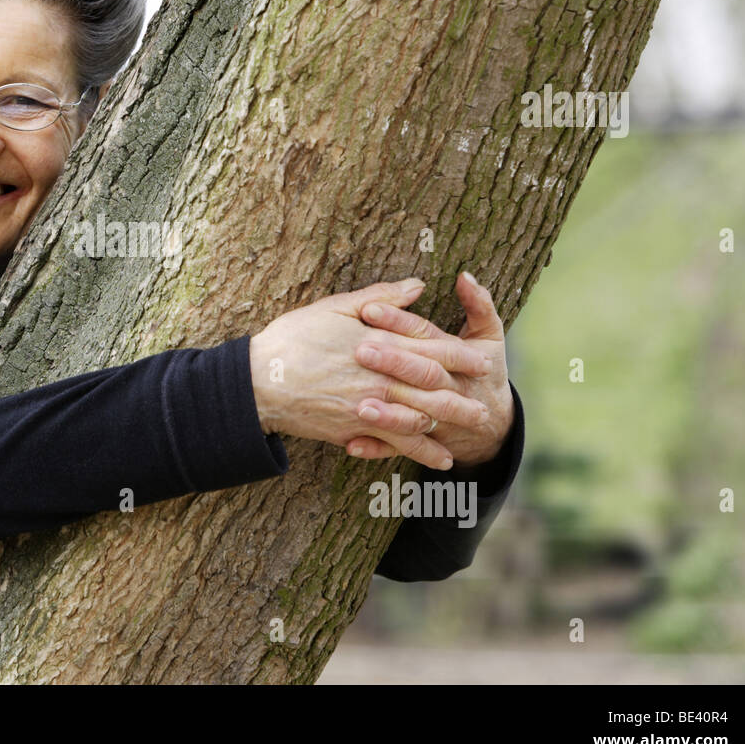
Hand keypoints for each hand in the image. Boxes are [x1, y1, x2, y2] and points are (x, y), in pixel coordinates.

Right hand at [249, 278, 494, 469]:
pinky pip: (397, 443)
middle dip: (463, 397)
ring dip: (450, 426)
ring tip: (472, 429)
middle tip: (486, 405)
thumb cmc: (292, 338)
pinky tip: (438, 458)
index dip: (461, 357)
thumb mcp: (334, 307)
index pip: (432, 349)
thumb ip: (380, 298)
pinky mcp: (355, 429)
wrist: (257, 381)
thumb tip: (418, 286)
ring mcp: (369, 406)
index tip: (484, 362)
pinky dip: (421, 451)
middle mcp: (380, 377)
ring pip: (422, 419)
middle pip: (434, 389)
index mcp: (379, 343)